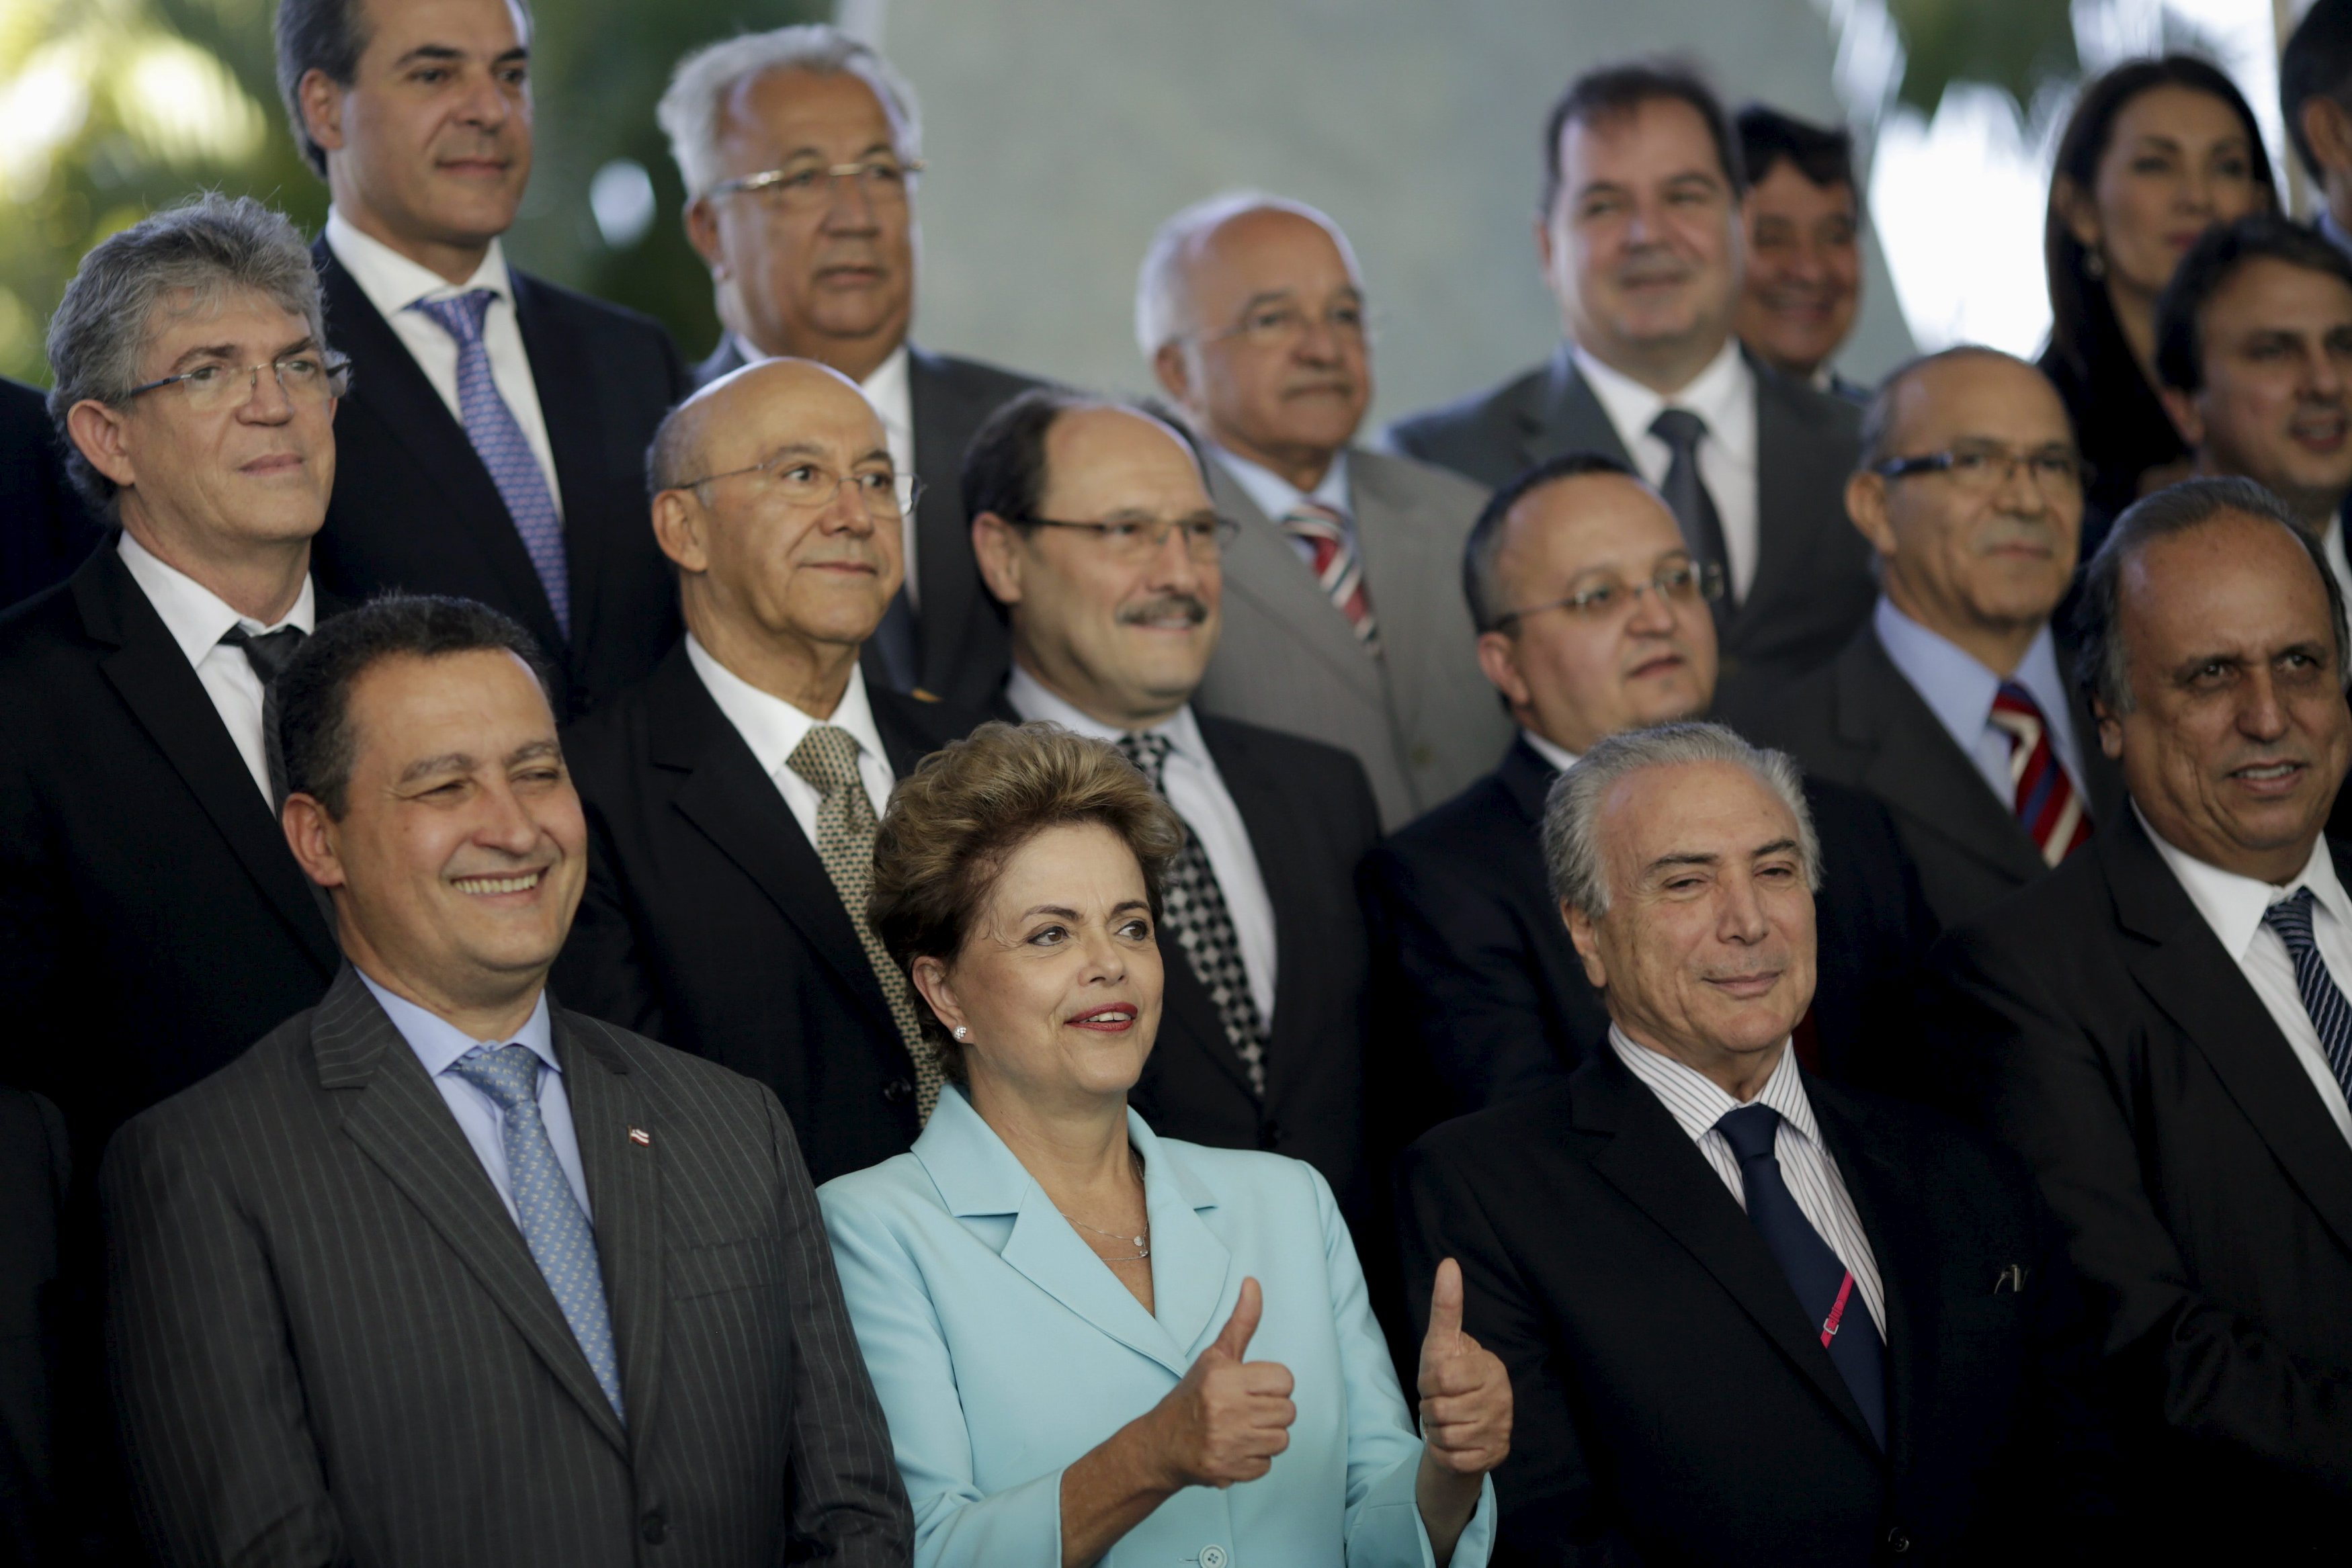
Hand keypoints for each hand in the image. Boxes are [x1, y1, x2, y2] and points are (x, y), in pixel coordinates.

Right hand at [1147, 1276, 1296, 1488]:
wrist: (1161, 1444)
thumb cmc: (1194, 1395)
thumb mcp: (1216, 1355)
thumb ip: (1242, 1321)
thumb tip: (1253, 1282)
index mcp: (1225, 1378)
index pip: (1285, 1381)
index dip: (1272, 1384)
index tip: (1253, 1387)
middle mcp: (1225, 1411)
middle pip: (1287, 1412)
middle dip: (1271, 1411)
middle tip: (1247, 1409)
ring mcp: (1226, 1443)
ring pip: (1281, 1440)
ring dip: (1266, 1436)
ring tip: (1242, 1428)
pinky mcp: (1227, 1471)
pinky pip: (1267, 1465)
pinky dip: (1254, 1459)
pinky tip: (1236, 1448)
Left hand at [1417, 1258, 1510, 1477]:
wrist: (1464, 1426)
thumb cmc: (1448, 1378)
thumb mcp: (1441, 1343)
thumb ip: (1446, 1306)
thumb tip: (1449, 1263)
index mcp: (1489, 1366)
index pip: (1441, 1377)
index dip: (1429, 1382)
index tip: (1437, 1379)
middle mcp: (1501, 1396)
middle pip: (1439, 1409)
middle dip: (1429, 1408)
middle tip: (1440, 1403)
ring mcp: (1501, 1427)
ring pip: (1445, 1436)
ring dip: (1435, 1431)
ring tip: (1447, 1421)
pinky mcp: (1494, 1455)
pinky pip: (1453, 1459)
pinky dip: (1444, 1453)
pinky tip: (1455, 1442)